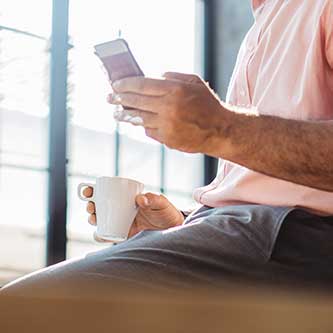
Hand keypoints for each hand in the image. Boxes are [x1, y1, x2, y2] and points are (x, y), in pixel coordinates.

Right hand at [83, 187, 183, 241]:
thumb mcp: (161, 203)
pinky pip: (108, 235)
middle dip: (90, 205)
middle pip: (99, 206)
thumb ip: (153, 199)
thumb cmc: (167, 212)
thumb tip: (140, 199)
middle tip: (91, 207)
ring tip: (94, 218)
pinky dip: (100, 236)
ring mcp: (121, 222)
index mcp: (126, 198)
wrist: (173, 230)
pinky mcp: (124, 235)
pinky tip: (98, 234)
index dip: (93, 190)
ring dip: (93, 219)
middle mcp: (121, 209)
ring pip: (101, 220)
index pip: (106, 192)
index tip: (89, 191)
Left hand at [109, 72, 232, 154]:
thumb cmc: (208, 105)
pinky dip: (144, 126)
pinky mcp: (167, 139)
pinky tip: (139, 123)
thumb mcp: (194, 82)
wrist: (220, 130)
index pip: (141, 85)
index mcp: (175, 90)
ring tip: (116, 113)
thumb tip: (153, 77)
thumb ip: (173, 77)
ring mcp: (166, 125)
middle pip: (136, 101)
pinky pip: (149, 131)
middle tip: (110, 98)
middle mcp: (168, 108)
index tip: (115, 84)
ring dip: (125, 115)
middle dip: (119, 99)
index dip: (125, 84)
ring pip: (139, 118)